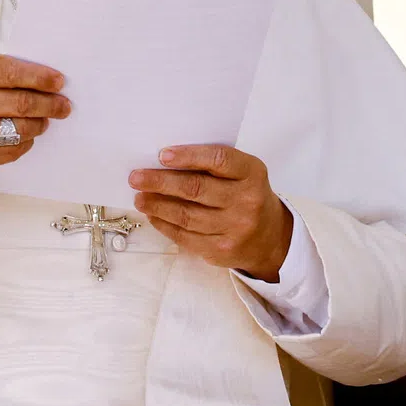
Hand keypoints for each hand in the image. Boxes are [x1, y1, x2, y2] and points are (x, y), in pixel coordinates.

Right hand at [0, 55, 69, 181]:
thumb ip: (0, 73)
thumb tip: (44, 78)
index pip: (9, 72)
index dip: (39, 77)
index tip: (58, 82)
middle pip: (20, 103)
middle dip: (49, 105)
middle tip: (63, 106)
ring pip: (19, 129)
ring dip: (39, 125)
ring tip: (44, 122)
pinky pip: (12, 149)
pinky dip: (24, 143)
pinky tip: (25, 137)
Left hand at [129, 145, 293, 280]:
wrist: (269, 238)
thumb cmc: (246, 195)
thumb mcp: (241, 174)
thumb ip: (211, 165)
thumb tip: (163, 161)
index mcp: (252, 173)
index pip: (219, 159)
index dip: (189, 156)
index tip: (162, 154)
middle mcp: (246, 201)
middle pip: (196, 189)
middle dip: (160, 182)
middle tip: (136, 177)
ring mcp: (235, 229)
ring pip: (187, 215)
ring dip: (157, 205)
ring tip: (139, 197)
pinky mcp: (221, 250)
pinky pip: (185, 237)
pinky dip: (164, 224)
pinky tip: (153, 215)